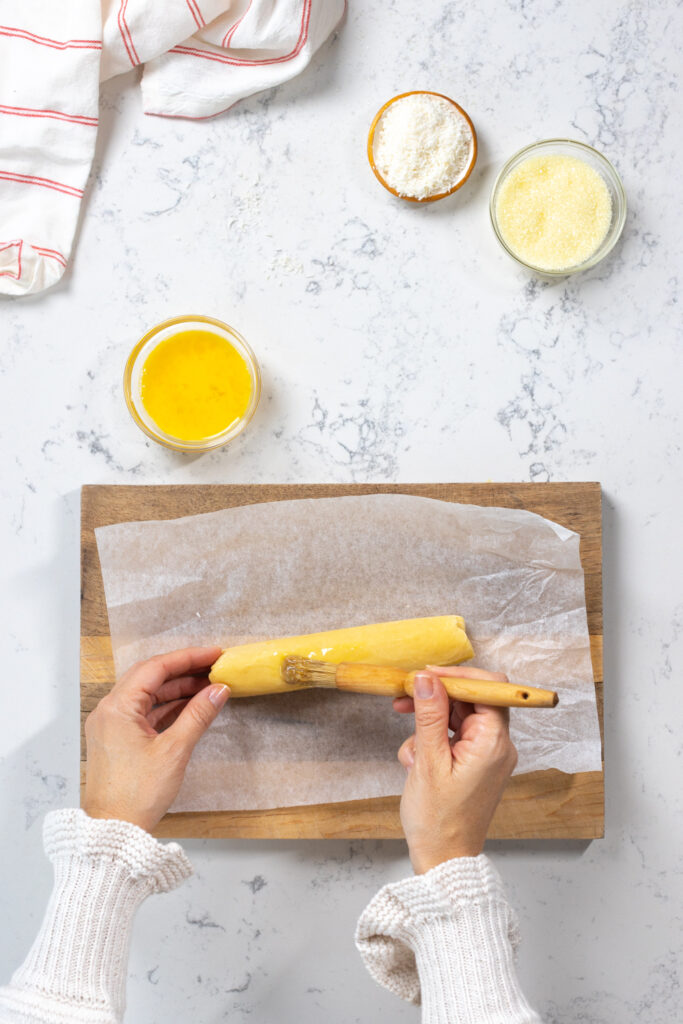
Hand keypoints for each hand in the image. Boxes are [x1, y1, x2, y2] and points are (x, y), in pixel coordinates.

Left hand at [84, 646, 227, 831]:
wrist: (114, 832)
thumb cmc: (137, 795)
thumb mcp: (174, 751)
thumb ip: (198, 715)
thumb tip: (219, 690)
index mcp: (117, 707)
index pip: (155, 668)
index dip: (188, 658)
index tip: (214, 655)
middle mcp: (109, 710)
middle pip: (150, 677)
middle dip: (184, 671)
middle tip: (214, 667)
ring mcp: (112, 725)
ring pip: (147, 695)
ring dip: (177, 690)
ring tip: (208, 687)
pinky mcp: (117, 739)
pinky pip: (144, 713)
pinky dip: (167, 708)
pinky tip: (191, 707)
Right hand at [394, 666, 517, 872]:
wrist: (442, 861)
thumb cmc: (438, 820)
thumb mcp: (427, 762)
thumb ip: (429, 716)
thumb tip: (426, 678)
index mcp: (493, 743)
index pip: (487, 688)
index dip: (457, 676)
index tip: (426, 674)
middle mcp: (497, 746)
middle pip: (470, 701)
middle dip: (436, 698)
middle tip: (404, 699)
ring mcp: (487, 756)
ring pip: (458, 718)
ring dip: (429, 724)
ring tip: (408, 744)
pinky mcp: (475, 765)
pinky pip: (454, 738)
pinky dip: (432, 741)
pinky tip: (414, 761)